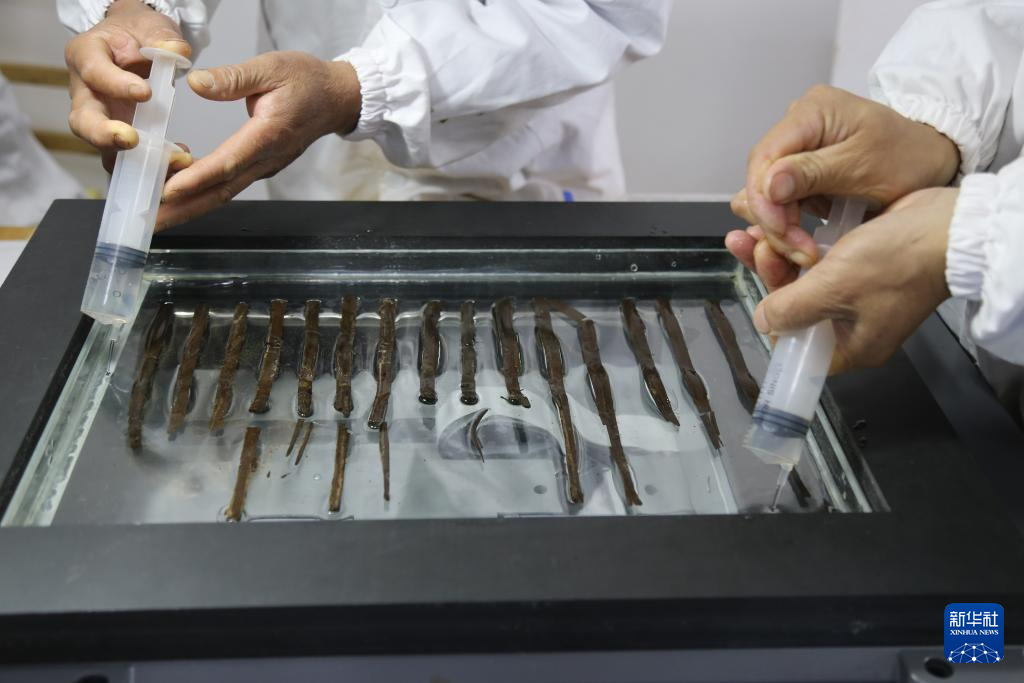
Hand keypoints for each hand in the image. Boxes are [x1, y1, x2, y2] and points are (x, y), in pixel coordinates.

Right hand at [65, 0, 192, 170]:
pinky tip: (177, 162)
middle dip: (104, 134)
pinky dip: (150, 165)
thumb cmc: (137, 34)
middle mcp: (85, 92)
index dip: (116, 85)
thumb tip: (177, 52)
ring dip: (133, 160)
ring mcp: (100, 119)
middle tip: (132, 140)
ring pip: (102, 148)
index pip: (94, 72)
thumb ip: (163, 38)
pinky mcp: (117, 137)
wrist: (136, 45)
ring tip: (169, 160)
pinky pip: (128, 159)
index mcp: (85, 55)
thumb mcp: (150, 26)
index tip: (146, 93)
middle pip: (82, 120)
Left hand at [157, 51, 361, 229]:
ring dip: (189, 207)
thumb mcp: (271, 67)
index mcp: (268, 134)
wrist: (336, 98)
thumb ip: (233, 78)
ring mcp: (264, 167)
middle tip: (152, 220)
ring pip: (222, 193)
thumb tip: (197, 83)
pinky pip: (228, 186)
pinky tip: (178, 197)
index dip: (197, 178)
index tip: (169, 189)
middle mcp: (266, 159)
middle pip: (221, 191)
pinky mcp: (260, 167)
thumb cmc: (308, 80)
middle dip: (184, 208)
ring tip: (156, 216)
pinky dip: (201, 195)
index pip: (228, 162)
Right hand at [732, 85, 959, 265]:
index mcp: (811, 112)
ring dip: (779, 225)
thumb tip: (769, 184)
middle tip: (799, 249)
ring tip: (804, 247)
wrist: (932, 161)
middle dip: (774, 219)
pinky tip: (802, 238)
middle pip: (760, 178)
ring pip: (765, 194)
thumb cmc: (909, 156)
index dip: (765, 201)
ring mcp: (798, 149)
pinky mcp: (801, 171)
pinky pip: (780, 201)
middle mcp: (797, 126)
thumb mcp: (862, 165)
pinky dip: (788, 223)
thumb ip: (811, 172)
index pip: (764, 159)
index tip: (781, 233)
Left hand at [732, 187, 956, 372]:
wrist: (952, 225)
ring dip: (781, 258)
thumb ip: (793, 309)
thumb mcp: (834, 288)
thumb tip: (765, 322)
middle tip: (758, 248)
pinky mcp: (863, 267)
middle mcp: (854, 325)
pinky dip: (802, 247)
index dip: (775, 323)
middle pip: (797, 309)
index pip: (798, 348)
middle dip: (772, 278)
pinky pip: (822, 263)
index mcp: (852, 346)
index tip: (758, 296)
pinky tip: (783, 229)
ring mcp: (859, 296)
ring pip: (805, 282)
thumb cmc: (900, 261)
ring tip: (760, 235)